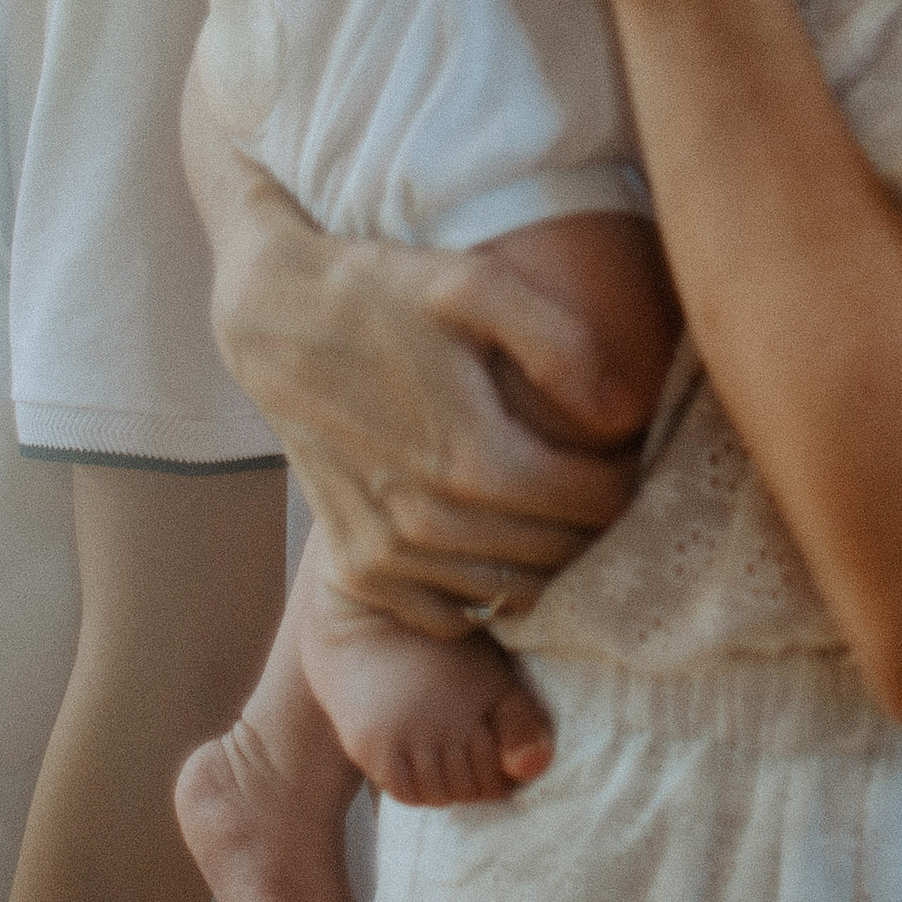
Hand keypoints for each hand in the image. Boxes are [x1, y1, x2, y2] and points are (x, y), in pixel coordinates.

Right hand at [182, 62, 635, 636]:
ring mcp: (391, 556)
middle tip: (595, 477)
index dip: (627, 477)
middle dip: (594, 520)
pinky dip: (481, 587)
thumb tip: (624, 413)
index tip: (627, 449)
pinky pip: (451, 615)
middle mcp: (434, 525)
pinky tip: (487, 534)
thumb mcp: (476, 286)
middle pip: (563, 555)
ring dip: (545, 557)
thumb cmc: (382, 292)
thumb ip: (563, 346)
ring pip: (513, 591)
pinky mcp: (358, 570)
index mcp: (476, 459)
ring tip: (549, 502)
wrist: (274, 320)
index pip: (599, 504)